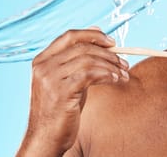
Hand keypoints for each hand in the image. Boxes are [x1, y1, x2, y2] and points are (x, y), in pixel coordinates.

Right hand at [19, 27, 128, 155]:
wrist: (46, 138)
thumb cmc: (61, 109)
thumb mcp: (69, 78)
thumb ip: (80, 57)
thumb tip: (97, 29)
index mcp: (42, 59)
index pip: (70, 36)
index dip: (93, 35)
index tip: (112, 42)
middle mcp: (43, 66)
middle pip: (83, 48)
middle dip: (108, 54)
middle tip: (124, 63)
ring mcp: (49, 78)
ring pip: (89, 60)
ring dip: (111, 66)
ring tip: (123, 74)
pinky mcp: (60, 92)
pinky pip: (90, 75)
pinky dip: (107, 75)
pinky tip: (116, 81)